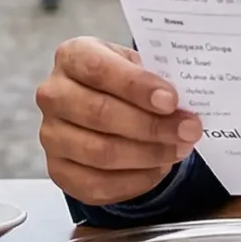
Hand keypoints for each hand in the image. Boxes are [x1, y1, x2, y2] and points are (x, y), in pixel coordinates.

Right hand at [36, 37, 201, 204]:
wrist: (103, 106)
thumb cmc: (123, 82)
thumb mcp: (138, 66)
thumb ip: (156, 78)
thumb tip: (183, 106)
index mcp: (72, 56)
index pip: (99, 69)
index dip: (136, 86)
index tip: (171, 100)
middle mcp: (54, 95)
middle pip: (100, 113)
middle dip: (151, 126)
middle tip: (188, 130)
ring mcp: (52, 135)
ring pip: (100, 152)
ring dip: (148, 154)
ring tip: (179, 149)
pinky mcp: (59, 171)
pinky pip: (98, 184)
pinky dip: (135, 180)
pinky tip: (159, 168)